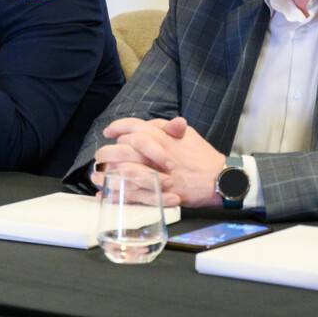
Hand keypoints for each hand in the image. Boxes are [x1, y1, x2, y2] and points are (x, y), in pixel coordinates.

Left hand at [92, 116, 226, 207]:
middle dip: (107, 152)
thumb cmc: (203, 156)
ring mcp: (157, 173)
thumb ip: (166, 127)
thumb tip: (148, 123)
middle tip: (100, 155)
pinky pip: (131, 193)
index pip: (134, 126)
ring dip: (107, 174)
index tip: (108, 132)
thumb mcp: (188, 134)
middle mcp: (157, 153)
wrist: (219, 179)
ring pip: (123, 171)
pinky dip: (117, 194)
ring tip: (98, 175)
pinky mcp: (158, 192)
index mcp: (163, 136)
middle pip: (123, 148)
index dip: (118, 127)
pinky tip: (107, 193)